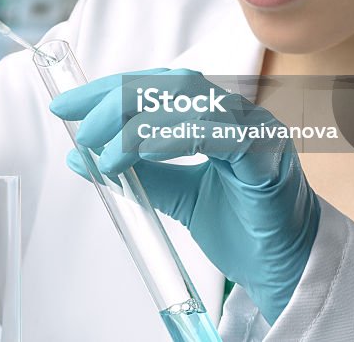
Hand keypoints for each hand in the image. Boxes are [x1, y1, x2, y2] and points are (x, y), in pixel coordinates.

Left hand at [50, 68, 319, 324]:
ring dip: (136, 123)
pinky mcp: (266, 156)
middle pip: (170, 84)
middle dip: (116, 99)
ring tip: (102, 150)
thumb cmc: (241, 228)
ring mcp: (255, 129)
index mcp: (215, 115)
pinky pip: (216, 135)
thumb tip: (80, 156)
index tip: (67, 105)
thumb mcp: (175, 195)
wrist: (286, 269)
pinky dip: (172, 138)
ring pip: (189, 103)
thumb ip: (135, 172)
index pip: (156, 85)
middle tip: (80, 127)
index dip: (108, 89)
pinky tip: (140, 152)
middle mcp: (236, 113)